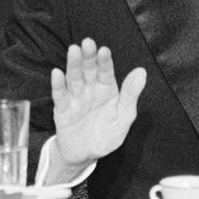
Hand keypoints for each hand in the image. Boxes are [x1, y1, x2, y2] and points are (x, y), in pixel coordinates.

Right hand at [51, 37, 146, 172]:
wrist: (85, 155)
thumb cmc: (106, 134)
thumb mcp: (124, 116)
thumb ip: (131, 94)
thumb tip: (141, 71)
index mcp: (106, 89)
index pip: (106, 71)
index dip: (105, 61)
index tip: (104, 50)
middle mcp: (90, 90)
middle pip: (88, 70)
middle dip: (88, 57)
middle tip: (87, 43)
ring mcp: (75, 98)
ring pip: (73, 78)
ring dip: (73, 65)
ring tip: (73, 50)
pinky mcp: (62, 109)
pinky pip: (60, 96)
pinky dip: (58, 85)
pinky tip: (57, 73)